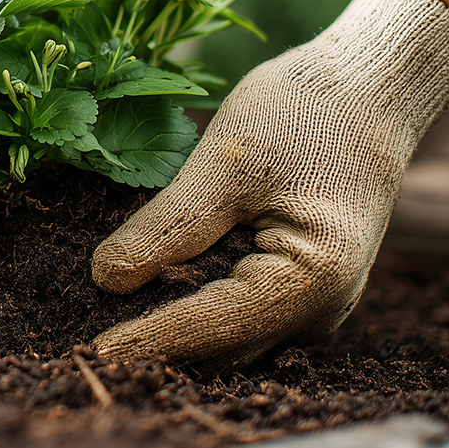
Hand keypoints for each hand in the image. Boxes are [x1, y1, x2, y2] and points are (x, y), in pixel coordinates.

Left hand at [89, 0, 448, 365]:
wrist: (368, 93)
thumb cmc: (305, 113)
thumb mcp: (226, 162)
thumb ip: (169, 225)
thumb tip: (106, 280)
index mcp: (312, 278)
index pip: (215, 324)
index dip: (150, 339)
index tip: (92, 354)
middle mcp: (319, 311)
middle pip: (222, 347)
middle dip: (155, 347)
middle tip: (79, 345)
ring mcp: (313, 309)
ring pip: (229, 340)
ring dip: (171, 336)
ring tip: (101, 329)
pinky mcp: (297, 295)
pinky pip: (238, 317)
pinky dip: (193, 312)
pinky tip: (144, 298)